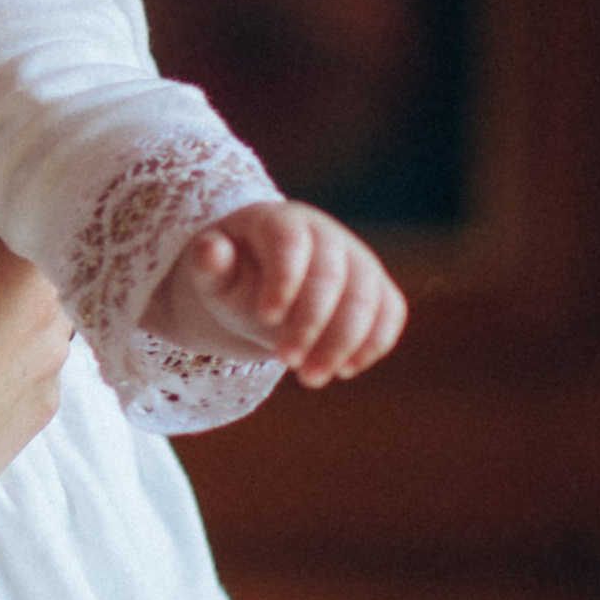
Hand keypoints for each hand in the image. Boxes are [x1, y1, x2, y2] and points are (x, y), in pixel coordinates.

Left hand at [151, 199, 405, 388]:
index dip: (283, 279)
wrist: (263, 287)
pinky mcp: (377, 288)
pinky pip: (390, 311)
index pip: (290, 243)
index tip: (266, 318)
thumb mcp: (213, 275)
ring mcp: (358, 259)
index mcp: (282, 222)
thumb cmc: (235, 279)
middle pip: (332, 274)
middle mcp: (327, 235)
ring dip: (343, 342)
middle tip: (287, 361)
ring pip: (366, 296)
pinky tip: (346, 369)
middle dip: (312, 322)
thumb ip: (209, 265)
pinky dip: (374, 342)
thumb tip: (210, 250)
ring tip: (312, 377)